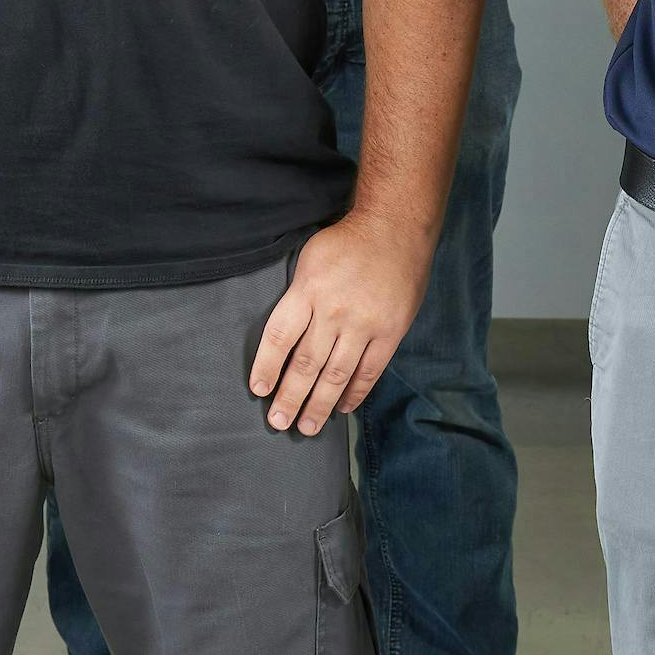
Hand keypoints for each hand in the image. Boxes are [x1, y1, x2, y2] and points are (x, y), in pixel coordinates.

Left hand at [252, 210, 430, 433]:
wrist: (395, 227)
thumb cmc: (347, 243)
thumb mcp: (309, 259)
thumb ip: (298, 298)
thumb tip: (285, 340)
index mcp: (308, 290)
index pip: (279, 337)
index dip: (266, 367)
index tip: (259, 390)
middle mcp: (334, 311)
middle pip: (306, 364)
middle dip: (290, 398)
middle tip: (279, 423)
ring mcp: (364, 324)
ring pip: (337, 374)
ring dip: (320, 404)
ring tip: (307, 427)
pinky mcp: (390, 332)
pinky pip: (370, 370)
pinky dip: (355, 392)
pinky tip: (343, 408)